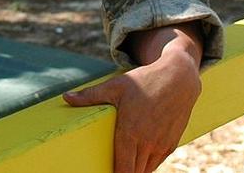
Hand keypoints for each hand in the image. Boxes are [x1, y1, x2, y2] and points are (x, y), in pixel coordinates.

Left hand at [63, 25, 202, 172]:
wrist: (178, 79)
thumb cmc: (144, 81)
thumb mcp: (114, 86)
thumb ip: (90, 96)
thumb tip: (66, 97)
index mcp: (130, 132)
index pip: (122, 169)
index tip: (103, 172)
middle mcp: (147, 143)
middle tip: (109, 167)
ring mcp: (161, 145)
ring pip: (145, 170)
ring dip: (134, 170)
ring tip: (122, 165)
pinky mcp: (171, 144)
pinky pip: (156, 163)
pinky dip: (146, 165)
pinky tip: (136, 160)